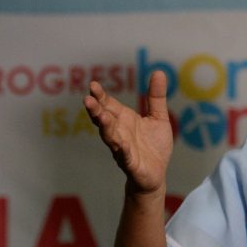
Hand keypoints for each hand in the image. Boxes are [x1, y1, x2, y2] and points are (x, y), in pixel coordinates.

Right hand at [84, 71, 173, 194]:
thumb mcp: (158, 117)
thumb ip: (156, 97)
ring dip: (105, 127)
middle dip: (96, 110)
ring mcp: (122, 148)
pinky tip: (122, 144)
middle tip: (87, 99)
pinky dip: (123, 150)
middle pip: (104, 119)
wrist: (157, 174)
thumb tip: (159, 71)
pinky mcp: (131, 163)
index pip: (108, 105)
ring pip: (110, 137)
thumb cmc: (153, 145)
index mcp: (124, 120)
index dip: (101, 96)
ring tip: (101, 117)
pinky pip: (125, 156)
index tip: (93, 85)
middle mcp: (119, 132)